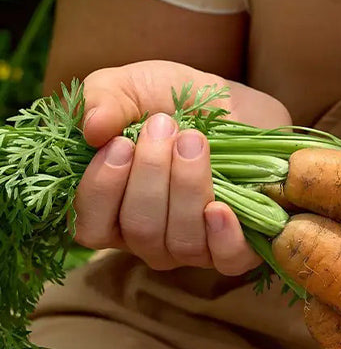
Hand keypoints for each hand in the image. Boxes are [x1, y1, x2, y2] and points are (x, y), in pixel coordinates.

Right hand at [74, 59, 290, 273]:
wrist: (240, 105)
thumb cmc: (178, 102)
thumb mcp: (133, 86)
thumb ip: (104, 99)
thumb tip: (91, 129)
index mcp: (115, 210)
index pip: (91, 228)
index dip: (102, 191)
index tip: (120, 144)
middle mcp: (152, 238)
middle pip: (141, 231)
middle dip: (151, 176)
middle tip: (165, 126)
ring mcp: (195, 248)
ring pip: (182, 243)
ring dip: (187, 188)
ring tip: (195, 141)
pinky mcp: (237, 248)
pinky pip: (227, 261)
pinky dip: (223, 237)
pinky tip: (220, 207)